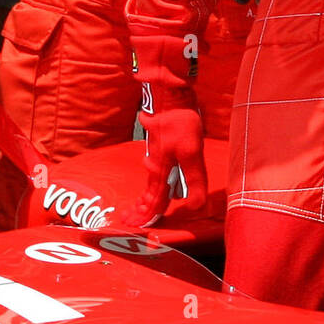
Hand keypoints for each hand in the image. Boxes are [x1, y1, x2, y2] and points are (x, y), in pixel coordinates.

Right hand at [134, 106, 207, 227]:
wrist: (171, 96)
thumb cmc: (182, 123)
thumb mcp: (193, 153)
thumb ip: (195, 180)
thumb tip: (195, 207)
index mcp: (161, 169)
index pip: (155, 198)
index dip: (149, 214)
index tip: (137, 227)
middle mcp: (155, 163)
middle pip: (148, 191)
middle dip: (140, 208)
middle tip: (127, 221)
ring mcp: (156, 152)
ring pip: (150, 178)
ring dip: (143, 194)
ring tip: (135, 205)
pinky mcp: (160, 142)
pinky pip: (153, 165)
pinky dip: (150, 176)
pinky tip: (149, 171)